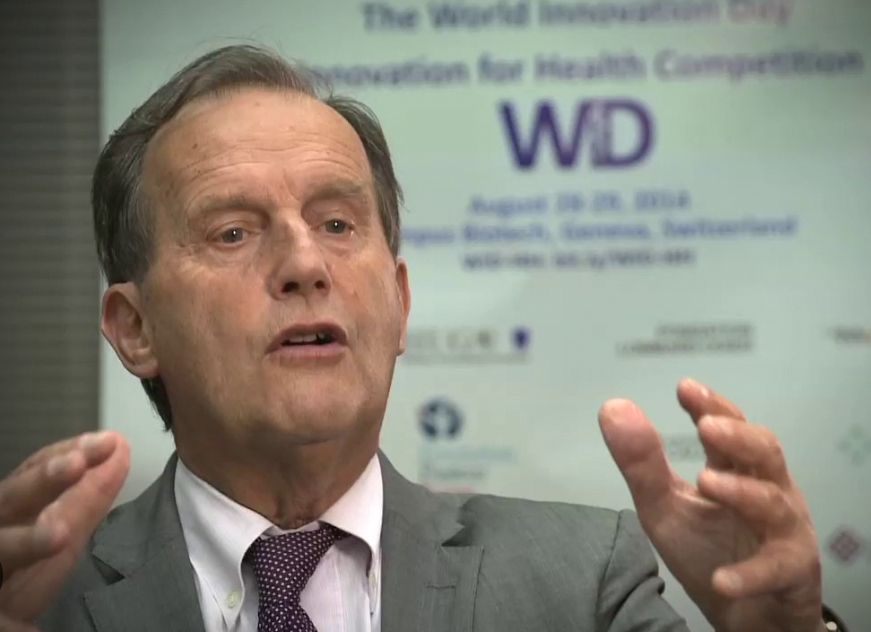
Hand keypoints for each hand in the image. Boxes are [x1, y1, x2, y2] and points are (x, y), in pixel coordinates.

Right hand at [0, 432, 129, 629]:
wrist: (0, 606)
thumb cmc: (20, 565)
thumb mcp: (55, 526)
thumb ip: (87, 495)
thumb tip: (120, 448)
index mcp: (12, 511)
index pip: (34, 471)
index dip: (68, 452)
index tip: (106, 441)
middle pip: (10, 499)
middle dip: (42, 480)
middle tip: (75, 464)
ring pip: (1, 548)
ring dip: (25, 541)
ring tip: (59, 535)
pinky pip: (0, 617)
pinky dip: (14, 625)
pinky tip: (34, 630)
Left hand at [599, 379, 823, 631]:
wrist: (745, 614)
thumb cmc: (708, 549)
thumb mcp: (664, 506)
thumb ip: (641, 462)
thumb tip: (613, 407)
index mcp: (736, 469)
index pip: (729, 427)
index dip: (711, 405)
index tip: (685, 387)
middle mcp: (768, 490)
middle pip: (765, 452)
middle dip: (738, 436)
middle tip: (707, 426)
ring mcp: (785, 531)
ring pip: (774, 504)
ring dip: (743, 492)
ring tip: (708, 481)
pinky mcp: (791, 574)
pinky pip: (775, 569)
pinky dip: (749, 574)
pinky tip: (722, 579)